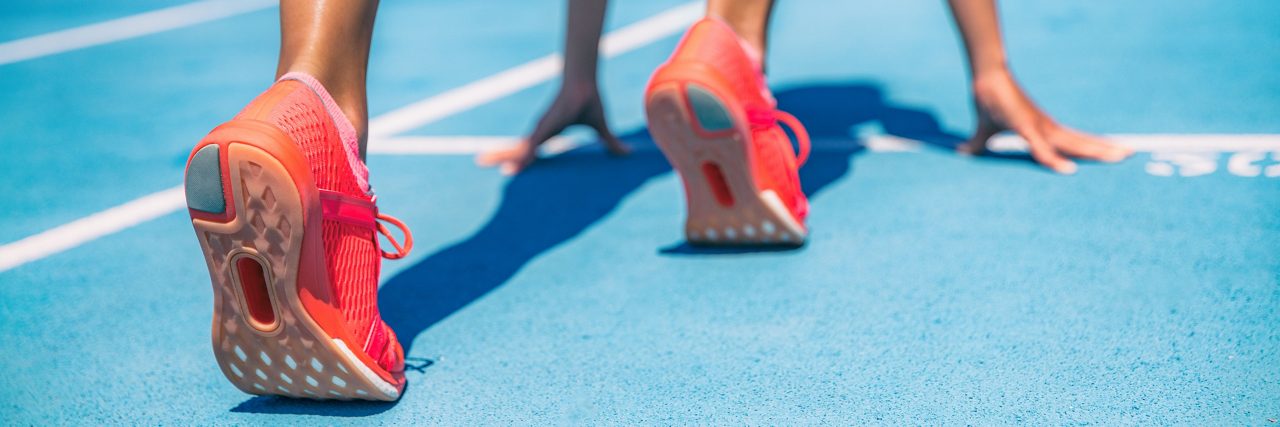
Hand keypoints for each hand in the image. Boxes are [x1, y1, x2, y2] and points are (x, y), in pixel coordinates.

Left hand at [477, 84, 629, 174]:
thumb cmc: (589, 101)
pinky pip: (530, 148)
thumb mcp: (600, 128)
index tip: (505, 169)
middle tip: (479, 161)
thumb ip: (610, 143)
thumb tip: (626, 153)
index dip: (518, 159)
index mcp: (548, 133)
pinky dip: (520, 159)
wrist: (585, 83)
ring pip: (517, 148)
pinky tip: (511, 168)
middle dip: (498, 155)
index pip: (530, 150)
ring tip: (483, 162)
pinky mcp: (544, 128)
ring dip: (501, 156)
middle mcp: (540, 132)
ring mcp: (539, 130)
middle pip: (516, 147)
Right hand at [958, 69, 1131, 173]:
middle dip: (1105, 149)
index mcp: (1042, 129)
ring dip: (1096, 151)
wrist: (985, 80)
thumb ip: (980, 144)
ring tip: (1121, 155)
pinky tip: (1069, 170)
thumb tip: (963, 151)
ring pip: (1072, 144)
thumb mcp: (985, 131)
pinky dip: (1055, 160)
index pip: (1073, 141)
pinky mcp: (1025, 127)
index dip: (1092, 147)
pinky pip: (1041, 149)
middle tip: (1130, 154)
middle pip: (1081, 142)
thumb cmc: (989, 103)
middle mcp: (1046, 128)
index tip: (1112, 153)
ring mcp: (1038, 127)